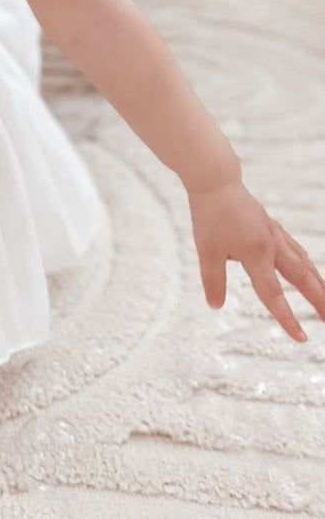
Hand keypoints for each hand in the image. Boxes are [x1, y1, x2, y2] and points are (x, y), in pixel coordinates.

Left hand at [189, 180, 324, 340]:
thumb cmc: (210, 214)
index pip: (273, 294)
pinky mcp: (270, 225)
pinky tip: (308, 265)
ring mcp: (274, 233)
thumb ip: (213, 279)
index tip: (302, 338)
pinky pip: (294, 247)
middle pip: (301, 278)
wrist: (215, 180)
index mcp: (257, 254)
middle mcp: (272, 245)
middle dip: (318, 300)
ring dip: (317, 282)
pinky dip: (305, 261)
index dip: (287, 318)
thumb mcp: (206, 250)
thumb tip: (215, 305)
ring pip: (303, 262)